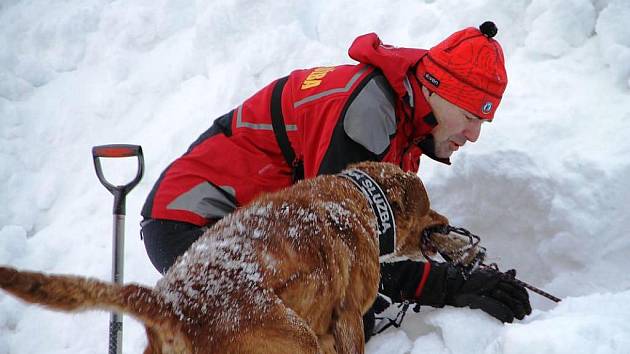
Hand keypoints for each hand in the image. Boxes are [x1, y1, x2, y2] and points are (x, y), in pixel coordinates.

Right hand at [379, 261, 531, 322]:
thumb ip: (496, 277)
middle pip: (514, 292)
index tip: (526, 305)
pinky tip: (508, 320)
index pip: (515, 284)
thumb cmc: (459, 281)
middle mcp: (490, 279)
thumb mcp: (479, 278)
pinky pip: (495, 307)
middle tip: (526, 313)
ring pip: (507, 300)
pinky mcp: (477, 297)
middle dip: (522, 304)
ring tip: (519, 317)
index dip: (523, 295)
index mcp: (491, 274)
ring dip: (515, 310)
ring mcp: (483, 288)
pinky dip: (503, 314)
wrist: (442, 282)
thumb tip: (514, 273)